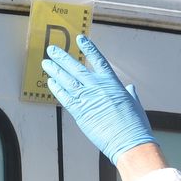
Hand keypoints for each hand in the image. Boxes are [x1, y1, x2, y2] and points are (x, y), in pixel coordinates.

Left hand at [43, 35, 154, 164]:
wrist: (129, 142)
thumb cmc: (135, 126)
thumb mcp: (135, 104)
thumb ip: (130, 94)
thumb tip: (130, 88)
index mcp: (113, 83)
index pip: (98, 60)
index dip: (88, 48)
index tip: (80, 39)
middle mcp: (98, 87)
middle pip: (76, 68)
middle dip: (62, 58)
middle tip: (52, 50)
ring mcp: (88, 99)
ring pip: (67, 80)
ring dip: (55, 71)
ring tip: (46, 63)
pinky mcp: (80, 112)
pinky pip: (64, 97)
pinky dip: (56, 89)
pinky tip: (50, 82)